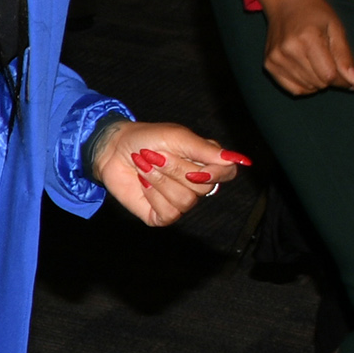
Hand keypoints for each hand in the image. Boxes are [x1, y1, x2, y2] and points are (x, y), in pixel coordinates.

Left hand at [91, 119, 249, 226]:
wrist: (114, 149)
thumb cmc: (147, 139)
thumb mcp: (178, 137)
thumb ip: (206, 150)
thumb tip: (239, 160)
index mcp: (206, 162)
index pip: (228, 174)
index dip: (216, 173)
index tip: (196, 165)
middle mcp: (197, 184)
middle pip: (203, 187)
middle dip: (176, 169)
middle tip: (155, 155)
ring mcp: (180, 201)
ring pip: (186, 201)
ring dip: (162, 180)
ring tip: (145, 165)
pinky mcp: (162, 215)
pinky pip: (170, 213)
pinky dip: (154, 195)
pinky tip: (143, 182)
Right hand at [258, 0, 353, 95]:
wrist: (286, 2)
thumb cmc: (315, 13)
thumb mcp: (336, 28)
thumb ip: (345, 56)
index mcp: (308, 38)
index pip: (329, 75)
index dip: (342, 79)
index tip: (347, 75)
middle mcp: (288, 50)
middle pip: (319, 83)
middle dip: (331, 79)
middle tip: (331, 63)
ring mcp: (276, 58)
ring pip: (307, 88)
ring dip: (318, 82)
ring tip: (318, 64)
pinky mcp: (269, 64)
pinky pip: (293, 89)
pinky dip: (305, 86)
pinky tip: (308, 73)